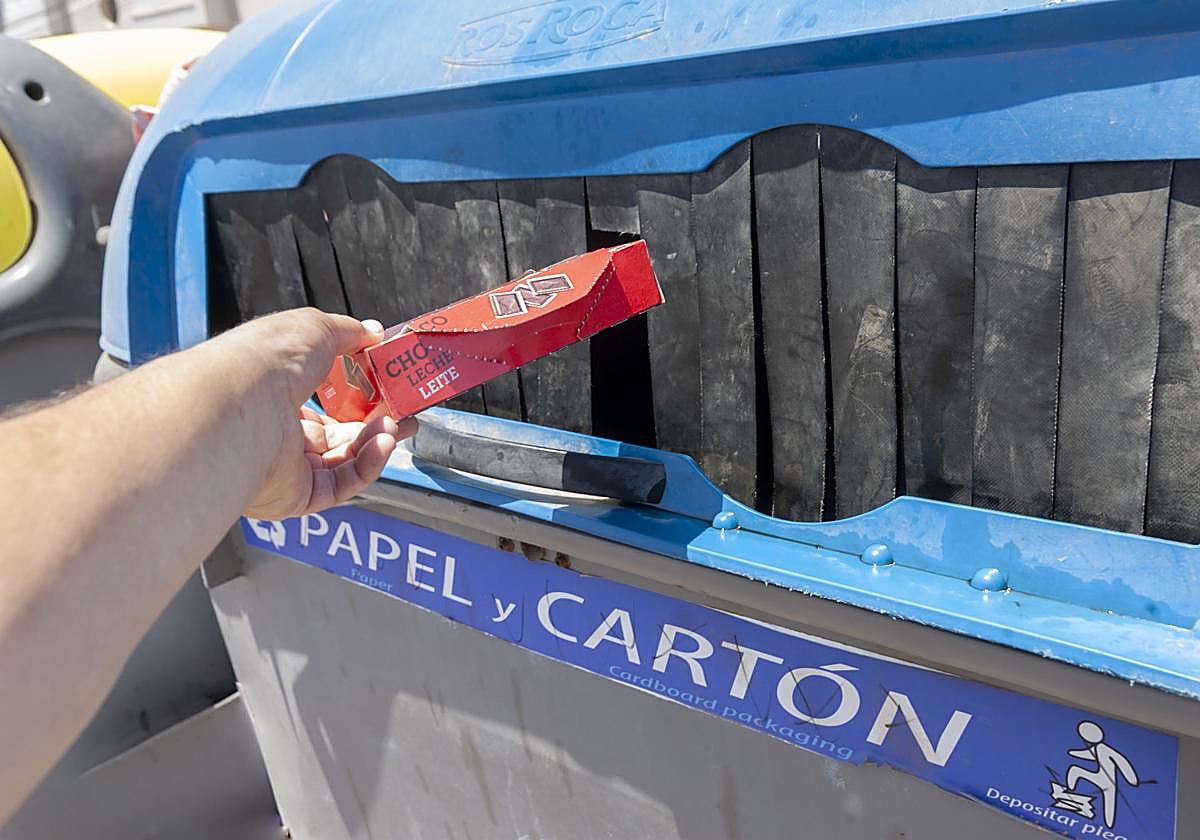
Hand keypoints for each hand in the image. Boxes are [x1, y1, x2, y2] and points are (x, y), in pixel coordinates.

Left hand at [223, 308, 416, 518]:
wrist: (244, 402)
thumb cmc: (266, 362)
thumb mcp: (315, 329)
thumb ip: (348, 333)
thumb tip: (373, 333)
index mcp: (275, 396)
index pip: (322, 402)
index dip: (358, 396)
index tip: (386, 389)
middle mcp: (278, 434)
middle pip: (340, 435)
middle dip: (377, 424)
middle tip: (405, 413)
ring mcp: (286, 468)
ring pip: (345, 461)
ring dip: (377, 442)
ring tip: (397, 424)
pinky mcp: (297, 496)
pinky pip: (342, 485)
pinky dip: (369, 465)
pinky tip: (384, 443)